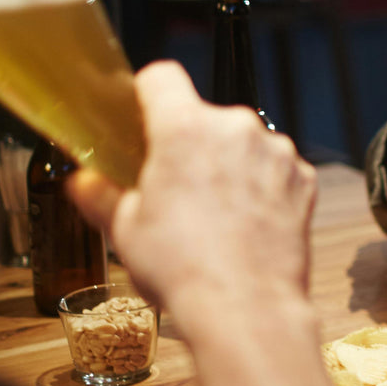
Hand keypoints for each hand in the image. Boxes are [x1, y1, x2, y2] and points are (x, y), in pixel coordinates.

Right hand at [68, 62, 315, 313]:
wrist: (246, 307)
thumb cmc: (181, 268)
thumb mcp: (124, 229)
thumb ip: (101, 194)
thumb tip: (83, 182)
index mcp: (185, 128)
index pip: (161, 77)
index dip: (147, 95)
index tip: (142, 117)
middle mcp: (237, 127)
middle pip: (204, 117)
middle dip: (188, 143)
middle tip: (174, 186)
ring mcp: (276, 151)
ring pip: (242, 143)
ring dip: (228, 164)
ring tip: (213, 214)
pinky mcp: (303, 178)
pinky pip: (274, 168)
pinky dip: (261, 186)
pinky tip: (246, 222)